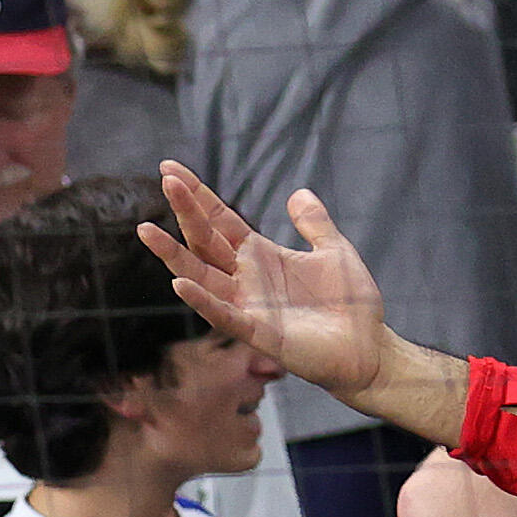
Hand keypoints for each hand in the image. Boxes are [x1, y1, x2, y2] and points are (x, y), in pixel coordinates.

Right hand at [144, 162, 398, 400]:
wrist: (369, 349)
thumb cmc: (351, 303)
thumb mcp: (335, 252)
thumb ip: (315, 224)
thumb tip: (299, 192)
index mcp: (261, 255)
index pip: (220, 221)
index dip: (198, 196)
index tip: (170, 168)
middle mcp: (246, 279)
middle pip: (205, 241)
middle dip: (186, 212)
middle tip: (166, 180)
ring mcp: (248, 306)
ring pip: (201, 277)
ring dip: (174, 255)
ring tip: (147, 230)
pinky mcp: (259, 333)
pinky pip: (224, 316)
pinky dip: (203, 301)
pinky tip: (180, 284)